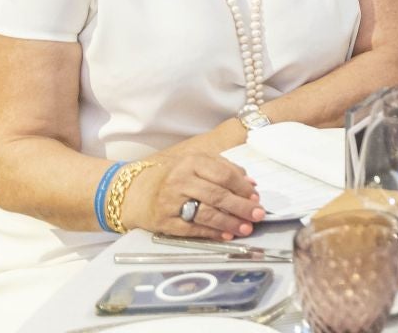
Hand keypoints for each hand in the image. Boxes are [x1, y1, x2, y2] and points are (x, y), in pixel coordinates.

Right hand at [130, 152, 264, 240]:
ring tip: (246, 228)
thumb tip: (251, 184)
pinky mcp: (164, 222)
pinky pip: (192, 229)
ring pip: (206, 213)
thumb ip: (226, 169)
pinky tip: (226, 235)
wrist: (139, 192)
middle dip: (241, 207)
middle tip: (258, 215)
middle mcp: (180, 181)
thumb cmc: (177, 176)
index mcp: (192, 162)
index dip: (243, 188)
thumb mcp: (200, 164)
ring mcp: (170, 202)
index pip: (224, 175)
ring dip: (229, 223)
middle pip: (217, 195)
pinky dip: (212, 233)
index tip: (256, 198)